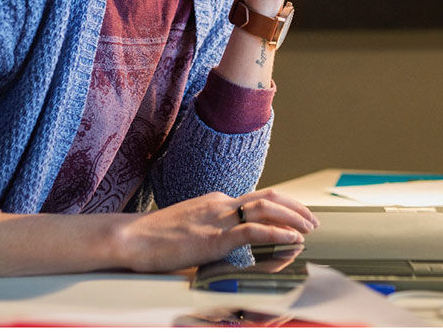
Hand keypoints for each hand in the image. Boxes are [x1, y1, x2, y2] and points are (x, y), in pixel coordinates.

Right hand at [111, 188, 319, 272]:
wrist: (130, 239)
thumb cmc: (152, 239)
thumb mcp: (188, 230)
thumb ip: (209, 233)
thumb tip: (222, 246)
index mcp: (215, 202)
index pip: (256, 198)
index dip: (282, 207)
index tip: (296, 218)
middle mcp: (220, 204)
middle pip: (268, 197)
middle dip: (295, 208)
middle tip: (312, 222)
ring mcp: (218, 218)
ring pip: (267, 209)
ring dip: (293, 218)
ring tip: (308, 230)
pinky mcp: (214, 238)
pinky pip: (254, 232)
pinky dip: (278, 234)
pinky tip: (292, 240)